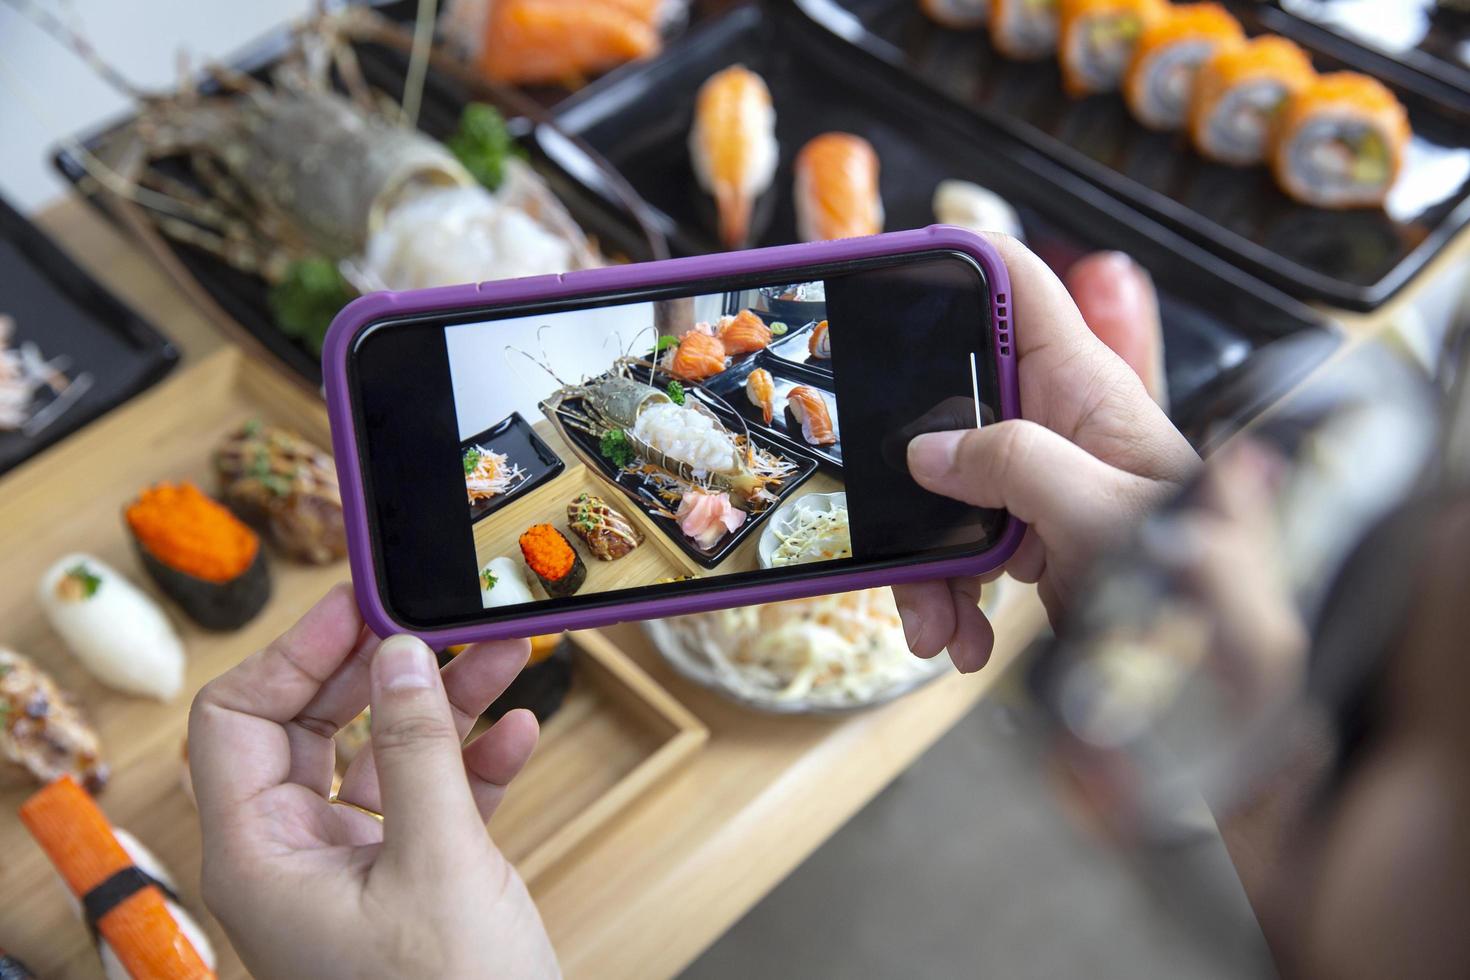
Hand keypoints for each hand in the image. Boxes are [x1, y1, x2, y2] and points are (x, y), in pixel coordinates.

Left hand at [188, 585, 558, 978]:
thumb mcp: (438, 862)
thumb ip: (416, 750)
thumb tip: (400, 655)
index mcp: (261, 856)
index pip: (238, 718)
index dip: (294, 652)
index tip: (358, 602)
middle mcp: (295, 857)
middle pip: (316, 723)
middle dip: (384, 668)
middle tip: (435, 617)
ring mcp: (354, 868)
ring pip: (383, 754)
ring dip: (445, 704)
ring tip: (503, 655)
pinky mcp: (410, 880)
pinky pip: (432, 796)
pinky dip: (475, 761)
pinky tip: (520, 729)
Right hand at [893, 237, 1198, 671]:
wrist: (1211, 667)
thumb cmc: (1193, 576)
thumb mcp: (1097, 508)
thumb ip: (1013, 463)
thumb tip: (929, 452)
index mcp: (1082, 386)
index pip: (1016, 285)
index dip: (955, 260)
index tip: (888, 272)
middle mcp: (1056, 423)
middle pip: (951, 401)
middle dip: (911, 458)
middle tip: (884, 505)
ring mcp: (1039, 481)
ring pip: (945, 488)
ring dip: (925, 560)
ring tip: (935, 622)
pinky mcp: (1030, 535)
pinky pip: (961, 547)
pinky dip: (950, 596)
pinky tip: (960, 637)